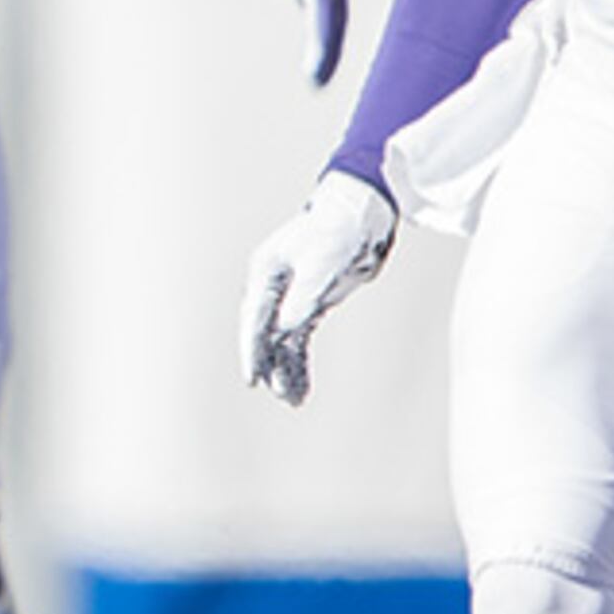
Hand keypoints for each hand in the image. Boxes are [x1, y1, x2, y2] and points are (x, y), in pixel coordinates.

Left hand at [210, 0, 349, 86]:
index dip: (319, 23)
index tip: (313, 54)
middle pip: (331, 1)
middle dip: (327, 41)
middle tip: (316, 81)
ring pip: (334, 7)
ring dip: (328, 43)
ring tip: (318, 81)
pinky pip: (325, 7)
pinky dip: (324, 35)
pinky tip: (317, 69)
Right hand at [239, 169, 398, 406]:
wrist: (363, 214)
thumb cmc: (340, 229)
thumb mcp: (324, 261)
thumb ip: (305, 295)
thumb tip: (288, 328)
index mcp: (266, 272)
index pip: (254, 319)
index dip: (251, 350)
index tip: (251, 377)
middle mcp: (273, 286)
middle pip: (264, 334)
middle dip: (269, 365)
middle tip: (276, 393)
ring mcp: (291, 296)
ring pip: (281, 342)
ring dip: (285, 369)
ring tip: (294, 399)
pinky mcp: (310, 303)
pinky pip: (298, 340)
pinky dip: (299, 362)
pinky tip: (302, 386)